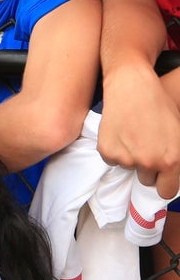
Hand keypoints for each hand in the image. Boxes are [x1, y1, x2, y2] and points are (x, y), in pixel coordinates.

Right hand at [99, 66, 179, 198]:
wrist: (132, 87)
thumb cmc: (159, 105)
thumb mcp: (178, 134)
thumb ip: (175, 159)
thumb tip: (169, 175)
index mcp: (171, 161)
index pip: (166, 191)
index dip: (163, 182)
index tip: (159, 176)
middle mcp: (149, 163)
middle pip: (146, 180)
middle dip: (146, 168)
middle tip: (145, 146)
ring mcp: (126, 158)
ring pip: (128, 167)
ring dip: (129, 156)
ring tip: (132, 134)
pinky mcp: (107, 151)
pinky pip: (112, 159)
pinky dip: (114, 149)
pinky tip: (120, 132)